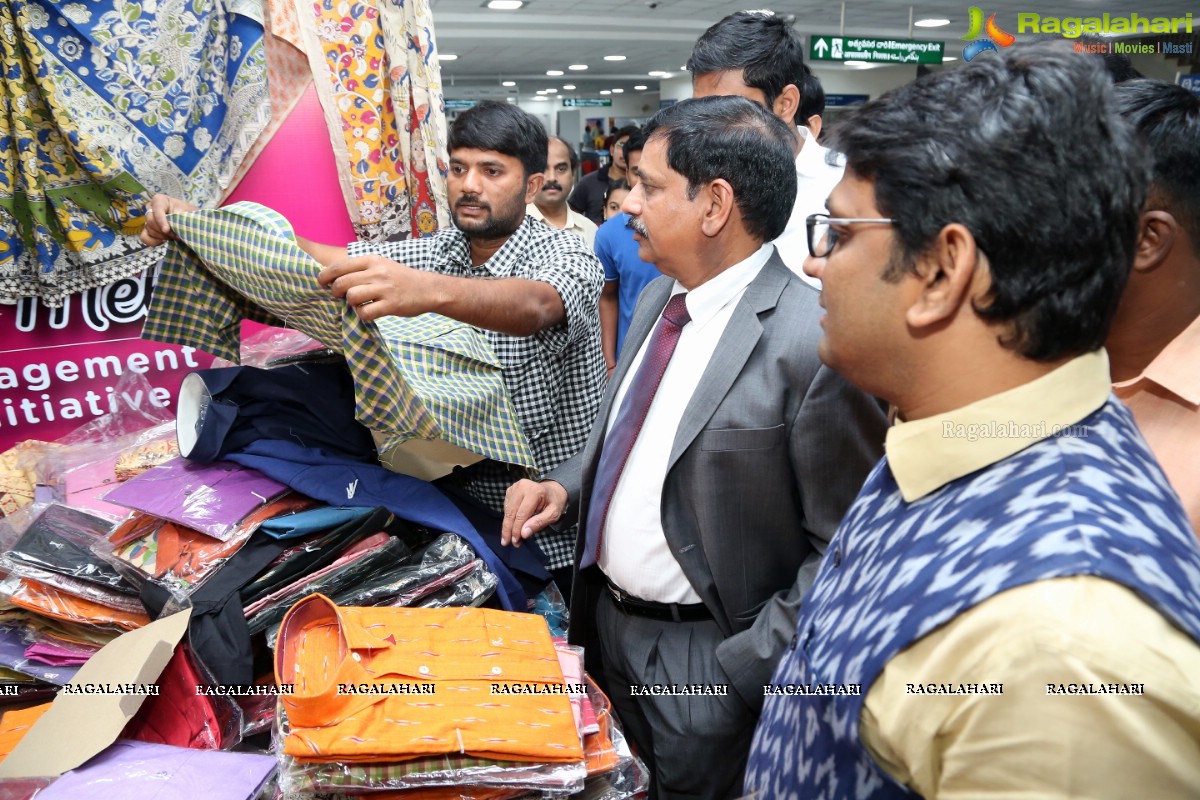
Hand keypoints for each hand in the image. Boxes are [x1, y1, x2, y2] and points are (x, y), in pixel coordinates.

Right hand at [139, 194, 198, 246]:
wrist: (191, 224)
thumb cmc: (189, 216)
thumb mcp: (187, 214)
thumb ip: (178, 218)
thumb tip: (167, 228)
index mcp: (160, 200)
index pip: (156, 208)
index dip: (160, 220)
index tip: (167, 230)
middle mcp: (151, 208)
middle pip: (150, 220)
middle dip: (163, 230)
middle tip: (176, 234)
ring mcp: (148, 219)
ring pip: (149, 229)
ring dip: (162, 236)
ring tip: (174, 236)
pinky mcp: (148, 230)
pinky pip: (144, 237)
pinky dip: (154, 241)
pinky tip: (164, 241)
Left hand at [318, 255, 437, 321]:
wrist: (428, 289)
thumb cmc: (401, 278)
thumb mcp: (382, 265)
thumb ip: (361, 269)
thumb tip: (335, 278)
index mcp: (372, 260)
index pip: (339, 267)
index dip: (325, 276)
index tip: (322, 283)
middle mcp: (377, 272)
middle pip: (342, 283)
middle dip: (336, 292)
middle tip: (341, 297)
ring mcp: (384, 289)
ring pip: (352, 297)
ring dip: (351, 304)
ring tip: (359, 304)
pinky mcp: (391, 305)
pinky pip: (365, 313)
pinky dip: (363, 315)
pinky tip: (369, 313)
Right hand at [502, 479, 567, 546]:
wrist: (553, 490)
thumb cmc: (554, 503)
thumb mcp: (553, 514)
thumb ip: (539, 523)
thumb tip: (523, 534)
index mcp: (534, 491)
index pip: (521, 514)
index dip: (516, 530)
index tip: (515, 542)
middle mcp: (522, 486)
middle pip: (511, 512)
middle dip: (508, 529)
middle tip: (507, 542)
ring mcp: (515, 487)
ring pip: (507, 510)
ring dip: (507, 526)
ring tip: (509, 537)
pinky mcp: (511, 490)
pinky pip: (506, 507)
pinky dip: (508, 518)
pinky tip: (512, 525)